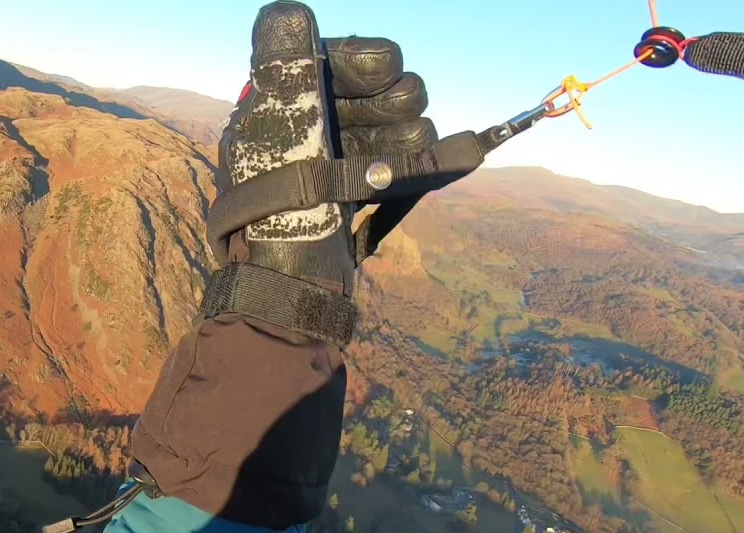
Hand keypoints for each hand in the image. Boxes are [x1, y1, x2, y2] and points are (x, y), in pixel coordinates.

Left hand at [205, 1, 483, 347]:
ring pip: (401, 124)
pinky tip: (463, 152)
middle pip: (378, 88)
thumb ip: (287, 65)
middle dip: (393, 105)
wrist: (295, 294)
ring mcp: (338, 162)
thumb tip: (287, 9)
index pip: (336, 57)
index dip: (366, 61)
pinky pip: (408, 161)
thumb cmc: (280, 211)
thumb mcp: (281, 128)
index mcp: (280, 105)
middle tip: (393, 127)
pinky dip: (431, 159)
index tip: (385, 74)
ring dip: (410, 137)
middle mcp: (308, 128)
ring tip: (395, 164)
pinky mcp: (360, 193)